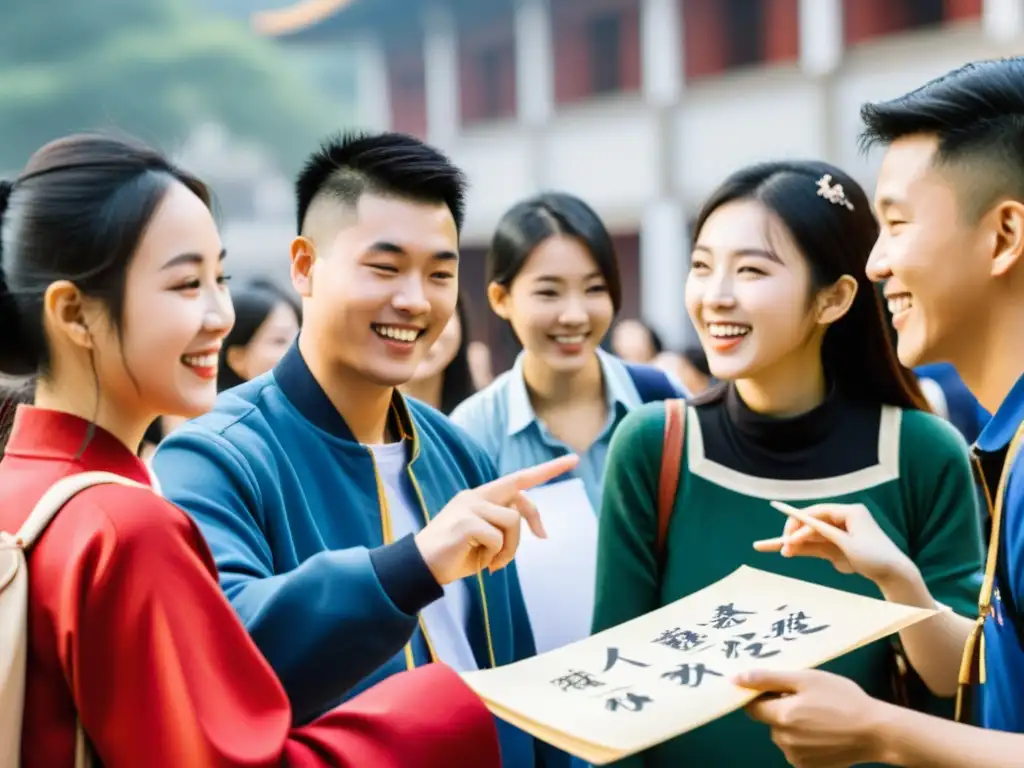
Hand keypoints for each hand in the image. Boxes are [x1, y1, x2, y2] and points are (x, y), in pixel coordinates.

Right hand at [415, 454, 578, 584]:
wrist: (420, 568)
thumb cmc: (455, 555)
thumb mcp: (485, 539)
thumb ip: (504, 525)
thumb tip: (535, 528)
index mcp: (480, 497)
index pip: (518, 479)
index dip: (546, 470)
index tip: (573, 460)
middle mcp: (475, 495)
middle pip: (519, 497)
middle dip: (535, 517)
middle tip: (543, 537)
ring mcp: (469, 506)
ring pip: (512, 521)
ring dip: (509, 549)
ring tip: (494, 563)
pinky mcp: (465, 521)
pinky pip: (497, 538)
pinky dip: (495, 556)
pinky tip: (481, 565)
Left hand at [735, 668, 890, 767]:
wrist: (877, 732)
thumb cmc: (843, 699)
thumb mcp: (806, 679)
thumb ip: (769, 679)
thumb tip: (735, 679)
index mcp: (781, 717)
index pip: (752, 707)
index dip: (762, 695)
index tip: (778, 688)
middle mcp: (784, 741)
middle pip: (770, 720)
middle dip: (782, 708)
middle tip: (809, 698)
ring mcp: (797, 758)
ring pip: (784, 735)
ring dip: (795, 724)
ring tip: (822, 714)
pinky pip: (798, 749)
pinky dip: (807, 740)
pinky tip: (826, 732)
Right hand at [752, 501, 914, 587]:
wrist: (895, 575)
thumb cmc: (875, 557)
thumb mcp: (846, 545)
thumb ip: (822, 534)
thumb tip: (799, 529)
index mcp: (850, 512)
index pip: (817, 513)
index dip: (799, 522)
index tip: (787, 536)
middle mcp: (843, 520)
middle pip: (812, 523)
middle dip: (794, 534)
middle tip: (782, 546)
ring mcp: (840, 534)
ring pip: (811, 536)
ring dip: (795, 543)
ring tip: (774, 549)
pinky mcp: (839, 547)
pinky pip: (816, 546)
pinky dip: (803, 549)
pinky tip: (788, 551)